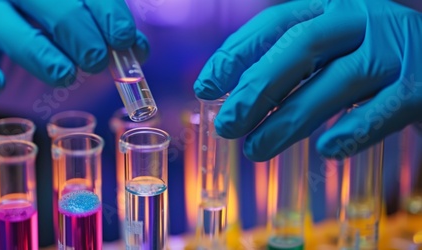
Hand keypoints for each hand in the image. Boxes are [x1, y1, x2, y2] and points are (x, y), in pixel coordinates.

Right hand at [0, 0, 148, 94]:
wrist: (42, 51)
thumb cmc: (75, 37)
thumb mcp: (100, 30)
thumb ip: (116, 33)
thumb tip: (137, 49)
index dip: (104, 10)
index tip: (123, 38)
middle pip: (41, 0)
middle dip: (75, 30)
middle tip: (96, 60)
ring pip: (1, 25)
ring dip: (37, 52)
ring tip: (65, 74)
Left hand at [194, 0, 421, 160]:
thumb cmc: (376, 58)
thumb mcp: (333, 47)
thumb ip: (293, 62)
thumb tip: (236, 97)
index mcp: (332, 7)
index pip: (275, 23)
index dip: (236, 54)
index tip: (206, 86)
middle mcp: (361, 19)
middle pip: (300, 47)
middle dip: (257, 87)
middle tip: (227, 125)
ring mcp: (395, 49)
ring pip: (336, 81)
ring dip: (290, 119)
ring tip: (256, 150)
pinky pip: (384, 110)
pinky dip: (354, 130)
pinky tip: (326, 149)